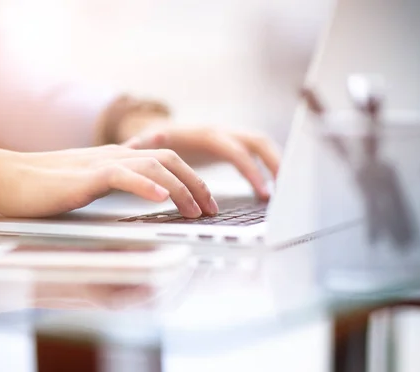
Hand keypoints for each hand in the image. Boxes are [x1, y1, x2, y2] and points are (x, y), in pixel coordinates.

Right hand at [0, 145, 218, 217]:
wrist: (8, 178)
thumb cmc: (45, 186)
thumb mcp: (90, 181)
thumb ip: (117, 180)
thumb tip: (142, 187)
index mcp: (118, 158)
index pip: (165, 160)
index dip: (191, 178)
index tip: (206, 201)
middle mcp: (115, 156)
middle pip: (169, 159)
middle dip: (196, 183)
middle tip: (212, 209)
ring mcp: (101, 164)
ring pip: (153, 167)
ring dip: (180, 188)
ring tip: (195, 210)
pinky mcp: (85, 177)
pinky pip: (122, 176)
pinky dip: (145, 186)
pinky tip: (162, 198)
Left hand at [123, 124, 280, 198]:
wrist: (158, 132)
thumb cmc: (154, 141)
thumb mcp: (148, 144)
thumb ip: (144, 146)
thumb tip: (134, 144)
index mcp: (205, 133)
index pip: (236, 150)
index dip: (251, 170)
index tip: (262, 191)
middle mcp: (221, 131)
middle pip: (257, 142)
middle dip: (274, 163)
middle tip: (285, 190)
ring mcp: (228, 136)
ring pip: (260, 145)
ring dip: (276, 164)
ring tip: (285, 189)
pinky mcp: (232, 145)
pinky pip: (256, 153)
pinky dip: (267, 165)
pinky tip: (271, 186)